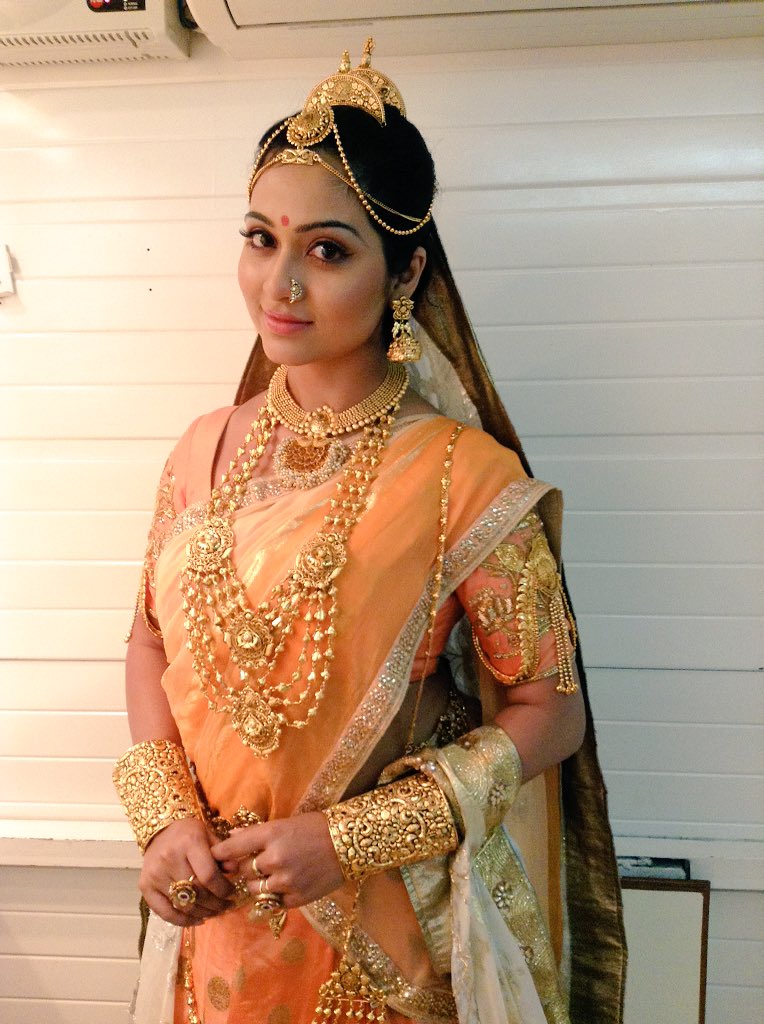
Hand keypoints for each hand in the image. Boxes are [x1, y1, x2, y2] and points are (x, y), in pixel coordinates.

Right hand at [140, 817, 234, 925]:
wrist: (159, 830)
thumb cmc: (189, 833)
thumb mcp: (209, 835)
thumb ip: (223, 852)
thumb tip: (235, 869)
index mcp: (189, 842)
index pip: (209, 875)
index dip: (223, 889)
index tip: (232, 893)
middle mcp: (169, 858)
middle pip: (197, 892)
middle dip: (216, 904)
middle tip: (226, 906)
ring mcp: (155, 874)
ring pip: (183, 904)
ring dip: (203, 913)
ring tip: (214, 912)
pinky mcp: (145, 886)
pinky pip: (165, 912)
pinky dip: (183, 921)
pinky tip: (197, 919)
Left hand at [210, 811, 343, 908]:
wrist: (348, 844)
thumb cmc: (316, 828)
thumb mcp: (285, 823)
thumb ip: (256, 833)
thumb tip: (231, 836)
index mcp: (271, 834)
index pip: (232, 847)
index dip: (219, 853)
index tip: (213, 856)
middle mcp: (275, 858)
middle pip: (241, 871)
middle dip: (242, 868)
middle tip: (246, 865)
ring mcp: (285, 881)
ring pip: (253, 889)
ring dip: (255, 884)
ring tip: (267, 875)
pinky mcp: (296, 898)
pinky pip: (271, 902)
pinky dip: (272, 895)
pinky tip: (281, 885)